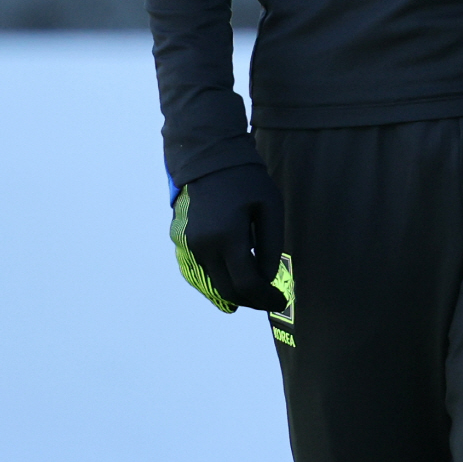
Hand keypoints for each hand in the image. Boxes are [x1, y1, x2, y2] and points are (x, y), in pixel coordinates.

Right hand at [169, 163, 286, 313]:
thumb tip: (267, 278)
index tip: (280, 301)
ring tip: (254, 288)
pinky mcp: (181, 244)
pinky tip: (233, 276)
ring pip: (212, 286)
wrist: (210, 160)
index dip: (265, 298)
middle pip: (227, 292)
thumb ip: (270, 245)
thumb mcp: (270, 207)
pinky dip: (218, 281)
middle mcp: (203, 246)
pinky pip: (200, 274)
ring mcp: (188, 247)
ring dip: (234, 293)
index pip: (246, 284)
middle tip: (268, 298)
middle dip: (251, 300)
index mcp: (227, 236)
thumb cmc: (246, 181)